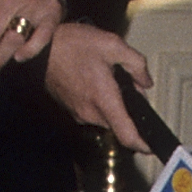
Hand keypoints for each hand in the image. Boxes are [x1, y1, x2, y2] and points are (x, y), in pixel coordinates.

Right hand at [43, 26, 153, 148]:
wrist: (40, 47)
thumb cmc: (70, 45)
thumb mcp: (112, 44)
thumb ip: (136, 64)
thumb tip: (145, 81)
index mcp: (104, 100)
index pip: (127, 136)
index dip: (142, 145)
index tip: (150, 146)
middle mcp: (91, 112)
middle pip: (120, 122)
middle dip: (128, 109)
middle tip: (127, 84)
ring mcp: (79, 113)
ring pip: (107, 116)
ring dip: (114, 103)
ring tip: (107, 77)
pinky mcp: (72, 110)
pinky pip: (93, 111)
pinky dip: (100, 101)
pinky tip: (94, 80)